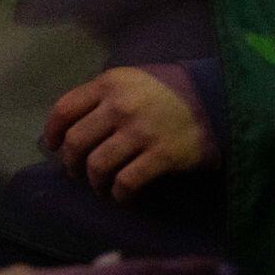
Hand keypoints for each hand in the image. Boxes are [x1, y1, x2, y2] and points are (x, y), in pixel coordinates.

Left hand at [44, 63, 218, 202]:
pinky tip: (123, 195)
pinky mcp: (164, 155)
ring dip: (95, 183)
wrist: (222, 99)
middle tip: (78, 173)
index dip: (52, 132)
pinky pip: (127, 183)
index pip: (64, 110)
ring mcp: (142, 131)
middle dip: (71, 163)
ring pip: (97, 166)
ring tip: (102, 187)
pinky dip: (119, 194)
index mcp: (110, 83)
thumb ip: (104, 95)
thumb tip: (70, 124)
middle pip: (75, 142)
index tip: (52, 147)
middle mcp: (121, 106)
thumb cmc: (173, 89)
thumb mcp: (133, 78)